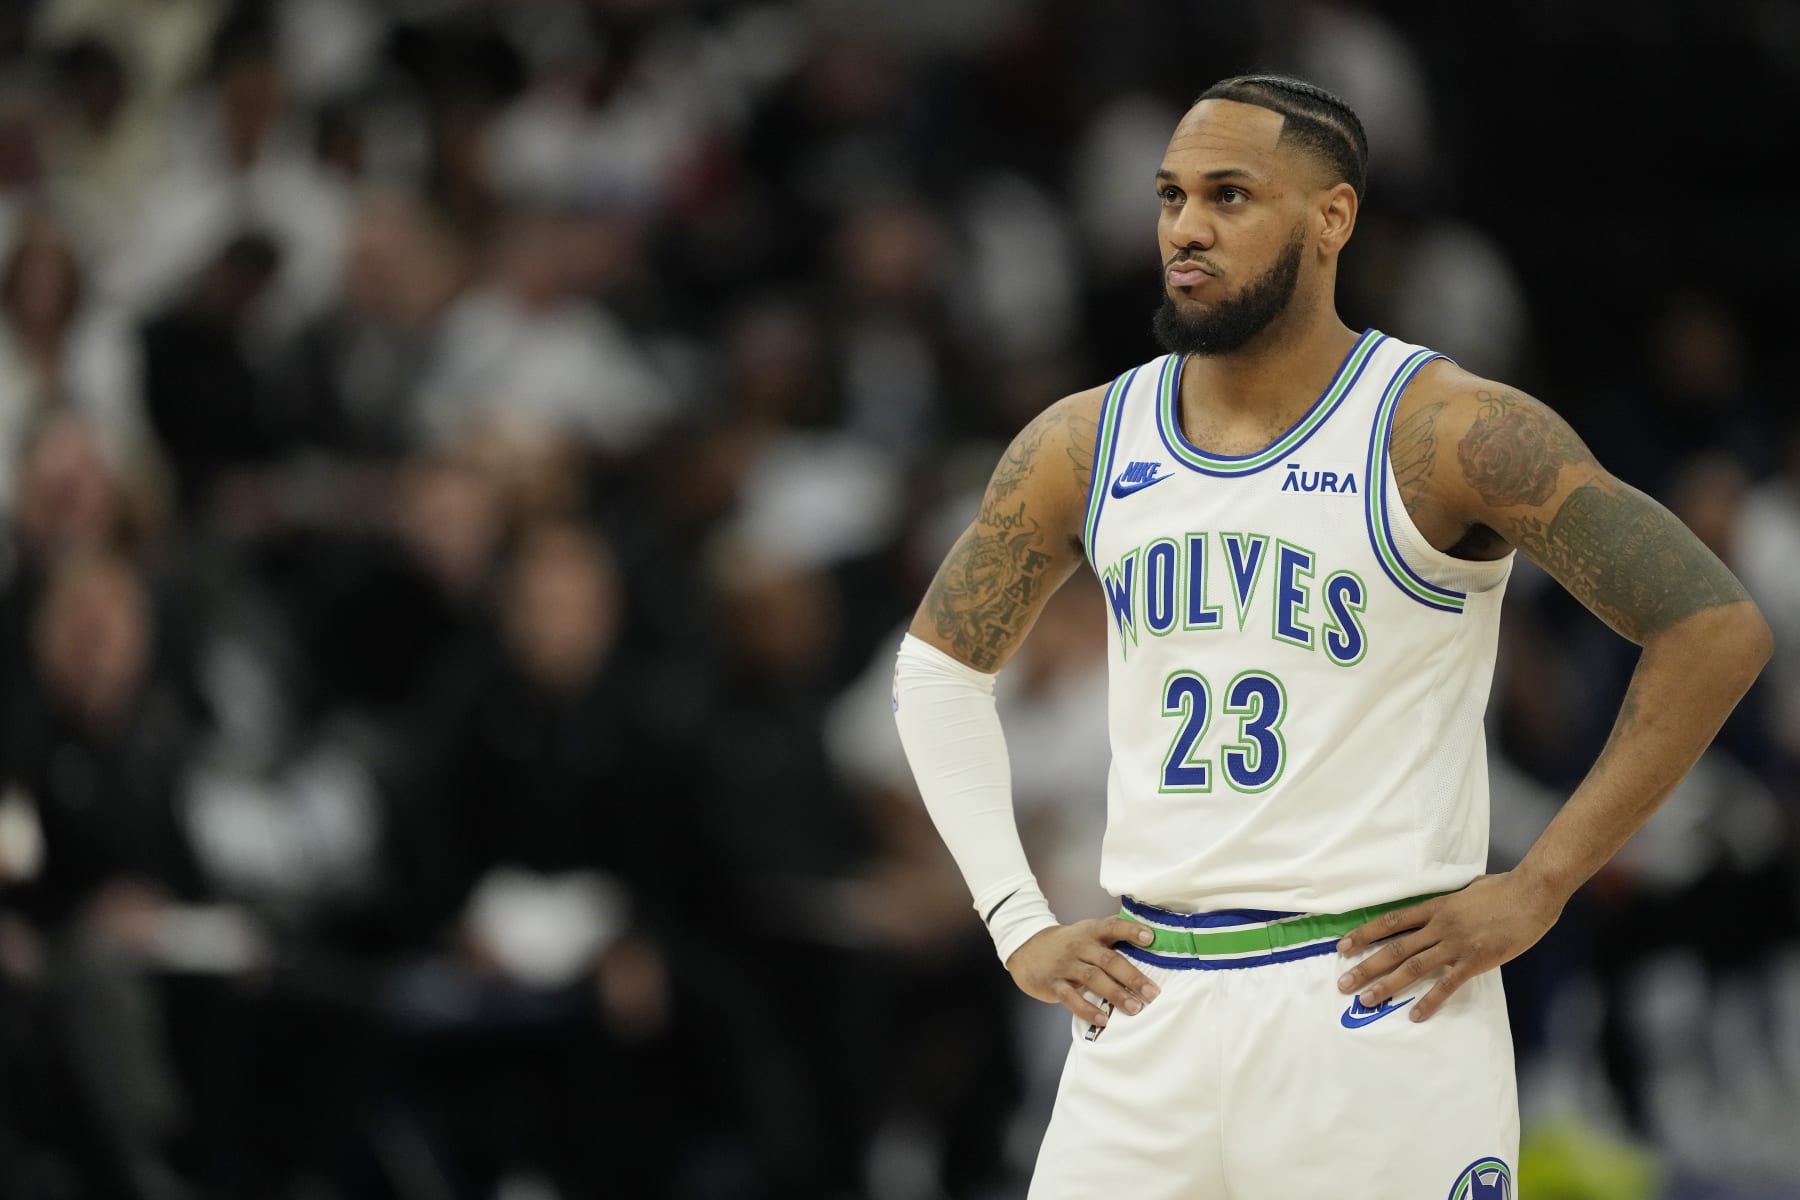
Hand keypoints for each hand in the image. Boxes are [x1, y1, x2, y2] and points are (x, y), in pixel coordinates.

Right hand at [1005, 917, 1160, 1027]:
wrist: (1027, 949)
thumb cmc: (1069, 945)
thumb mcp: (1087, 934)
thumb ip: (1112, 939)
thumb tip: (1152, 949)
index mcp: (1091, 932)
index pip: (1112, 926)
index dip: (1131, 930)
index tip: (1151, 937)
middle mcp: (1079, 946)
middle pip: (1108, 959)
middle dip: (1132, 976)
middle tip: (1152, 993)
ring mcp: (1065, 965)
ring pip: (1093, 979)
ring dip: (1115, 994)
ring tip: (1134, 1008)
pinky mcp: (1053, 983)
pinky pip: (1071, 998)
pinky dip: (1088, 1009)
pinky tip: (1103, 1019)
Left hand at [1334, 873, 1562, 1021]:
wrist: (1532, 893)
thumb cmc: (1503, 889)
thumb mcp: (1466, 890)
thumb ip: (1449, 902)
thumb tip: (1438, 908)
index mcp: (1435, 907)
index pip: (1391, 922)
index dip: (1364, 934)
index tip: (1343, 947)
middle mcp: (1439, 926)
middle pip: (1394, 948)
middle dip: (1366, 967)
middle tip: (1344, 984)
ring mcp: (1455, 944)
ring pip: (1413, 967)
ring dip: (1387, 985)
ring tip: (1367, 1000)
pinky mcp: (1475, 961)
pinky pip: (1447, 984)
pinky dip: (1430, 1000)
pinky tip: (1415, 1015)